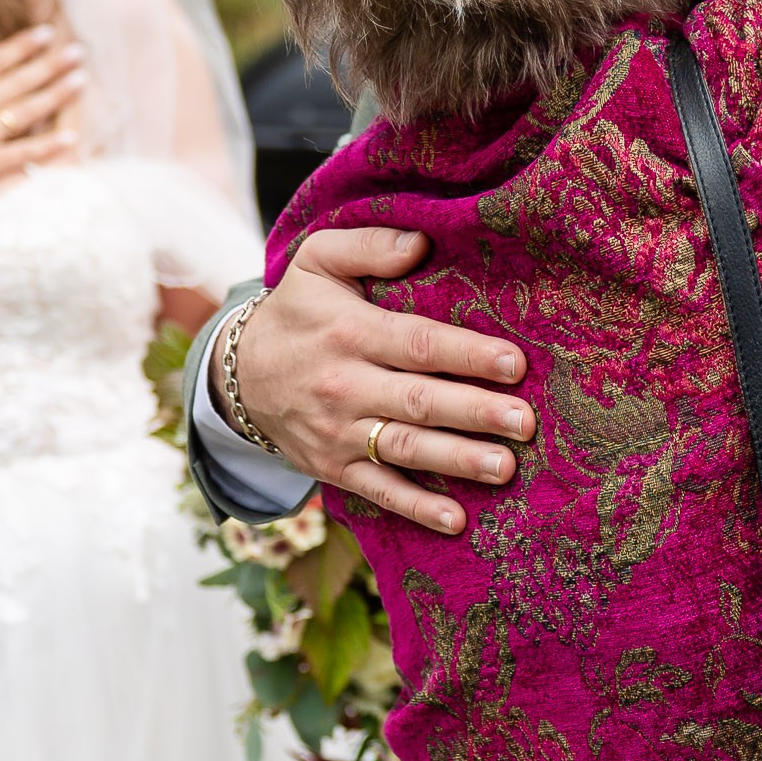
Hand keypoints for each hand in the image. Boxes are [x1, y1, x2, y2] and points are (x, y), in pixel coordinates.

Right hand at [0, 27, 84, 213]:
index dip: (23, 45)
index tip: (47, 32)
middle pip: (21, 81)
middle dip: (51, 64)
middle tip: (79, 52)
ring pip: (28, 111)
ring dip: (57, 95)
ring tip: (82, 81)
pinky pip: (23, 153)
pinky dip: (48, 145)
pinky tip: (72, 136)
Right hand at [215, 227, 536, 535]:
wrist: (236, 375)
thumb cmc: (297, 313)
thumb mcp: (317, 262)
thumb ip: (368, 245)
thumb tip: (421, 240)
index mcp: (351, 333)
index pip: (419, 344)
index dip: (467, 354)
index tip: (515, 364)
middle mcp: (346, 385)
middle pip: (420, 401)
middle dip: (475, 412)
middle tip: (525, 422)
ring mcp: (340, 432)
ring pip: (405, 448)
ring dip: (457, 460)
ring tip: (505, 467)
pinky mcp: (335, 468)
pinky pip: (379, 491)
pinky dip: (416, 508)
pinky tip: (457, 520)